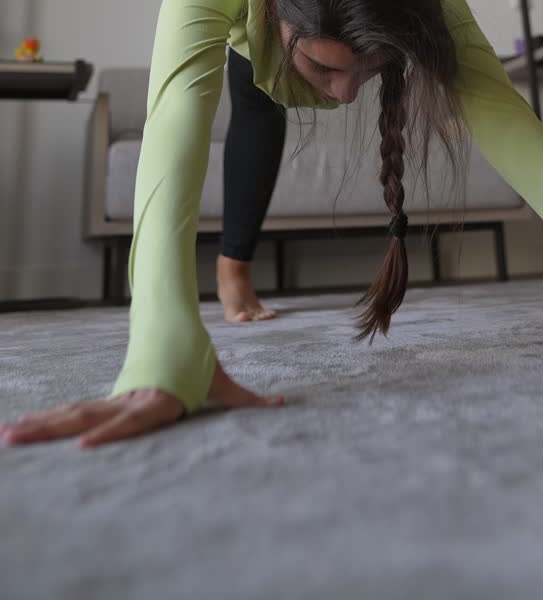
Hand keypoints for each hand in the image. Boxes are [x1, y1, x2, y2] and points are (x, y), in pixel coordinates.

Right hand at [0, 361, 283, 448]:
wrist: (174, 328)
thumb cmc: (199, 362)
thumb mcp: (225, 383)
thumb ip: (251, 400)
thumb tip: (284, 405)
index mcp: (155, 399)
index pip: (129, 419)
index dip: (107, 432)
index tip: (82, 445)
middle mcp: (129, 399)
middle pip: (86, 415)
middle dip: (54, 428)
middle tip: (17, 435)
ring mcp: (114, 399)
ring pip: (73, 413)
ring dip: (42, 423)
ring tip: (9, 433)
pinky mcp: (107, 401)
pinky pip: (74, 413)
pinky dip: (48, 420)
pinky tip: (23, 428)